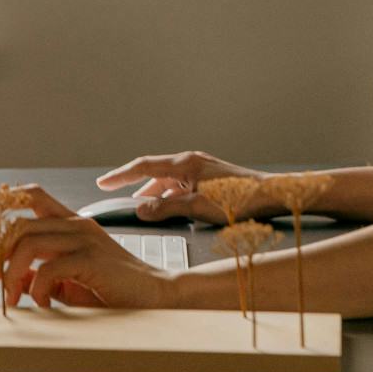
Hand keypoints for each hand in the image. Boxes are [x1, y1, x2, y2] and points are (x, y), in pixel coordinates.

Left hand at [0, 186, 174, 311]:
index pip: (33, 197)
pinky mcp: (92, 259)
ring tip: (13, 297)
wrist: (155, 297)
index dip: (4, 197)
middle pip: (20, 222)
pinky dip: (37, 289)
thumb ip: (40, 275)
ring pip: (28, 241)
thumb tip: (13, 277)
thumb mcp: (68, 283)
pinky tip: (44, 303)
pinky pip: (48, 268)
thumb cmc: (114, 291)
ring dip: (11, 272)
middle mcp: (76, 224)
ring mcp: (85, 238)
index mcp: (71, 225)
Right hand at [96, 151, 259, 224]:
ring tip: (142, 207)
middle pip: (154, 172)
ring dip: (154, 193)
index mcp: (185, 164)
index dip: (120, 176)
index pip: (143, 166)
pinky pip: (181, 185)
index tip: (102, 183)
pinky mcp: (210, 178)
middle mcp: (191, 162)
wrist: (270, 195)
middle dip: (134, 185)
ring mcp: (201, 169)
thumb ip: (165, 209)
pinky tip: (169, 208)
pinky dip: (170, 195)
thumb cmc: (237, 201)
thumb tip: (140, 210)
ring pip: (168, 180)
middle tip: (116, 197)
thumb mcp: (197, 208)